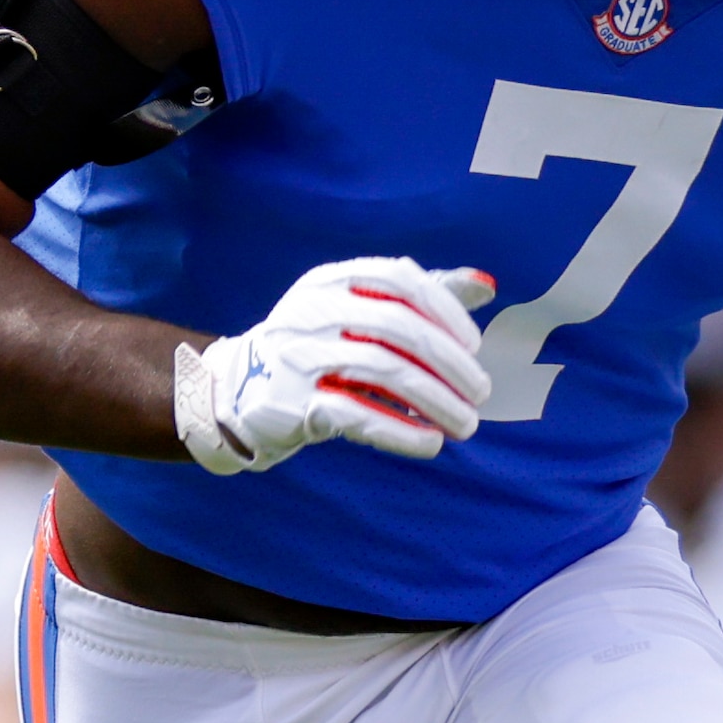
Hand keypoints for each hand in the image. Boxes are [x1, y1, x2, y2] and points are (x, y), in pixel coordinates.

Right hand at [174, 259, 497, 474]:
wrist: (237, 390)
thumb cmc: (318, 347)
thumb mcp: (358, 311)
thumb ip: (419, 296)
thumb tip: (485, 285)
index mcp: (332, 280)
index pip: (399, 280)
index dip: (444, 311)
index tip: (474, 345)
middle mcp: (312, 310)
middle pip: (396, 327)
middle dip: (449, 363)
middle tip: (481, 393)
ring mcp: (299, 356)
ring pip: (382, 371)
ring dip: (435, 400)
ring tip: (466, 425)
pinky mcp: (293, 404)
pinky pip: (357, 415)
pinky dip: (401, 430)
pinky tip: (431, 442)